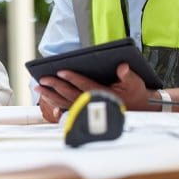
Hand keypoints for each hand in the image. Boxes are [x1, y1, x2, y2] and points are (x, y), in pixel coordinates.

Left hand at [34, 63, 158, 121]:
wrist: (139, 108)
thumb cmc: (134, 93)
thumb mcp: (135, 83)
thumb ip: (128, 75)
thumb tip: (123, 67)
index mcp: (104, 95)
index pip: (85, 85)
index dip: (73, 78)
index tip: (60, 71)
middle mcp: (94, 103)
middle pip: (71, 94)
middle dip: (55, 86)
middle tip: (42, 79)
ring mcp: (89, 109)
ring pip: (66, 103)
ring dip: (51, 96)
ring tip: (39, 88)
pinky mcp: (86, 112)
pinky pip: (68, 110)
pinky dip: (57, 106)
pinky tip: (47, 101)